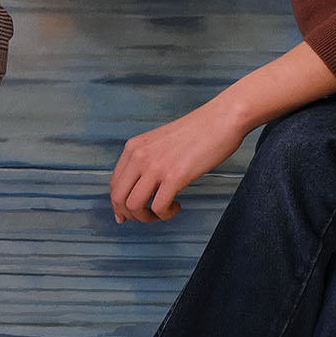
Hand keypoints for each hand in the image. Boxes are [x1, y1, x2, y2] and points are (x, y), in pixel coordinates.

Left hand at [110, 96, 247, 221]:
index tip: (129, 215)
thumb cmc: (197, 132)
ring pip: (133, 205)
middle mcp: (139, 156)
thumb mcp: (160, 143)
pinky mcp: (175, 175)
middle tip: (149, 216)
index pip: (114, 184)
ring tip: (163, 212)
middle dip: (131, 215)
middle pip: (118, 198)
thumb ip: (147, 161)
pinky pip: (159, 207)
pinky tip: (176, 205)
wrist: (221, 119)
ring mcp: (156, 165)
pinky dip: (166, 214)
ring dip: (147, 217)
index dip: (119, 205)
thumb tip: (140, 189)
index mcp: (134, 147)